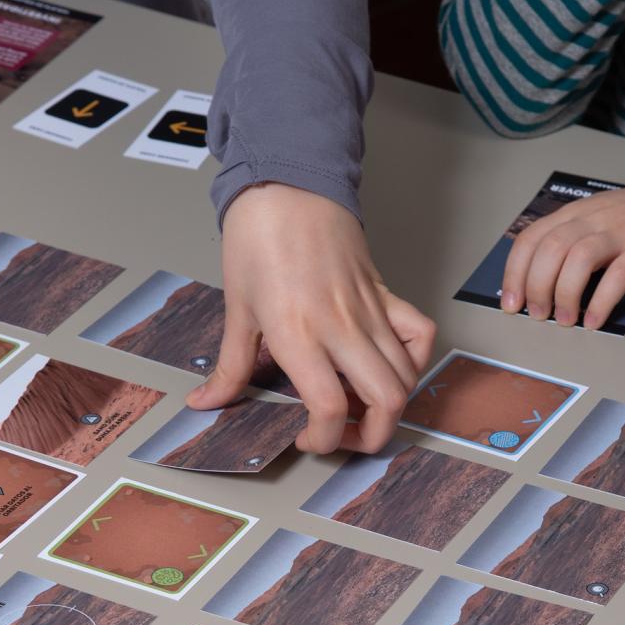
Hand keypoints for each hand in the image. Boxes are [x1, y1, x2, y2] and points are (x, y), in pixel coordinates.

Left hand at [193, 184, 436, 454]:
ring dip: (390, 405)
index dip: (323, 440)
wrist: (287, 185)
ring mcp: (370, 311)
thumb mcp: (237, 308)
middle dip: (370, 437)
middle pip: (386, 401)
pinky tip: (388, 366)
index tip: (306, 440)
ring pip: (406, 376)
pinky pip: (419, 335)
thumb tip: (205, 403)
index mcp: (298, 334)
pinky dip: (414, 360)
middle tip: (342, 435)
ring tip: (359, 406)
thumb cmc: (258, 239)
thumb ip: (229, 366)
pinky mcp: (386, 294)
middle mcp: (341, 327)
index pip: (328, 407)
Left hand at [499, 181, 624, 329]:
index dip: (515, 273)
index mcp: (574, 214)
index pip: (531, 239)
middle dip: (536, 287)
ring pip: (578, 260)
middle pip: (550, 250)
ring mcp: (619, 233)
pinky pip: (617, 277)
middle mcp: (592, 220)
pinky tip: (594, 321)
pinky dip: (601, 302)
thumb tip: (536, 280)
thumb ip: (569, 240)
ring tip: (565, 321)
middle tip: (537, 316)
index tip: (510, 303)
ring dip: (564, 295)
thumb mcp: (596, 219)